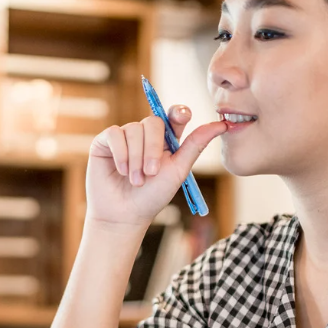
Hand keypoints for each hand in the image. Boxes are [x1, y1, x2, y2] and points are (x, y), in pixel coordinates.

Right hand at [85, 106, 226, 227]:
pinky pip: (114, 134)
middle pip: (153, 122)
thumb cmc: (152, 197)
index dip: (178, 112)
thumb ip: (196, 145)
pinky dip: (120, 153)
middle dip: (153, 150)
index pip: (173, 116)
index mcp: (166, 140)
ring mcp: (125, 136)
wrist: (124, 215)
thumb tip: (222, 124)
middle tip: (150, 174)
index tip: (182, 116)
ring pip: (133, 130)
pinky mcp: (105, 141)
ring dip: (136, 158)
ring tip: (135, 180)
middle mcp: (145, 135)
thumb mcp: (178, 171)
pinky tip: (121, 170)